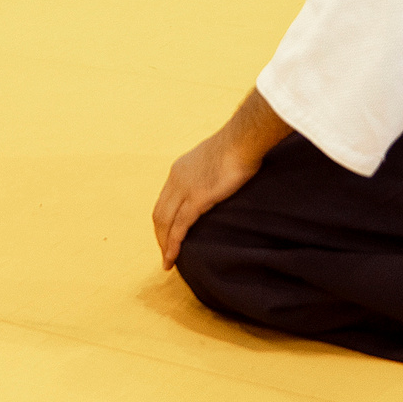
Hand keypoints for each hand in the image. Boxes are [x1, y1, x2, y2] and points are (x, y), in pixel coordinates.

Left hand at [152, 130, 265, 269]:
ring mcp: (185, 189)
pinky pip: (180, 226)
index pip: (164, 201)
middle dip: (160, 236)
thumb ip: (208, 173)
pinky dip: (173, 243)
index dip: (164, 221)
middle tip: (166, 254)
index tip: (168, 236)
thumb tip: (216, 183)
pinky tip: (173, 257)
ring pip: (165, 222)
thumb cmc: (237, 146)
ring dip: (164, 244)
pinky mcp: (197, 198)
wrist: (242, 139)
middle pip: (159, 214)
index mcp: (179, 170)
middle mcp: (176, 179)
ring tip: (167, 262)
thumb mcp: (215, 160)